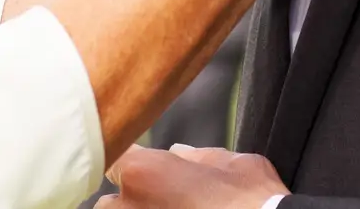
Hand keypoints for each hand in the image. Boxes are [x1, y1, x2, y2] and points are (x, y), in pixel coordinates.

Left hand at [101, 145, 288, 208]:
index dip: (128, 160)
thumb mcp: (230, 163)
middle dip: (128, 201)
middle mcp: (129, 207)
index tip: (141, 166)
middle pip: (107, 203)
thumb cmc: (252, 199)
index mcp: (143, 172)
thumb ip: (196, 158)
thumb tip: (180, 155)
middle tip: (161, 202)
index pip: (114, 157)